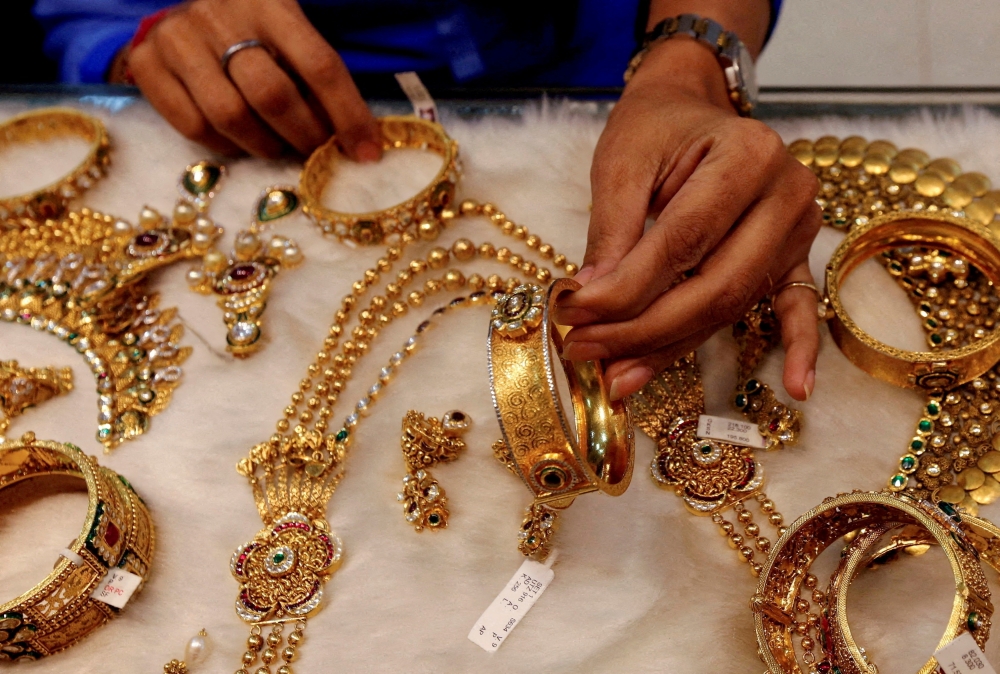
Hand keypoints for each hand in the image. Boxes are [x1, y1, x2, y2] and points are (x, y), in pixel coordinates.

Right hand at [126, 0, 380, 159]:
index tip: (366, 153)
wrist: (181, 14)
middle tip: (315, 153)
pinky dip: (224, 146)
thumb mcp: (289, 36)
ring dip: (264, 146)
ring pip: (230, 116)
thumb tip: (359, 141)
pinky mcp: (147, 61)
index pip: (320, 65)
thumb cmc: (252, 33)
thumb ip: (316, 76)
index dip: (348, 115)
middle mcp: (220, 14)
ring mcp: (178, 37)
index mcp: (271, 1)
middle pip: (272, 95)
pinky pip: (192, 126)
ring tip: (277, 147)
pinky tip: (239, 141)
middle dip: (304, 136)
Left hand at [556, 38, 821, 401]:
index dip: (626, 289)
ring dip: (674, 347)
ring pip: (734, 305)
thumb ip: (611, 231)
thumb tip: (591, 301)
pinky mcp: (795, 255)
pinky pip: (799, 307)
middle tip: (586, 351)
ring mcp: (799, 227)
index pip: (682, 241)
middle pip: (716, 285)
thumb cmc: (656, 128)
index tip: (574, 316)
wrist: (693, 108)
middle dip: (644, 329)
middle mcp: (787, 192)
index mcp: (747, 155)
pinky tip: (796, 388)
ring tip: (619, 377)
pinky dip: (797, 348)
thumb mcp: (622, 162)